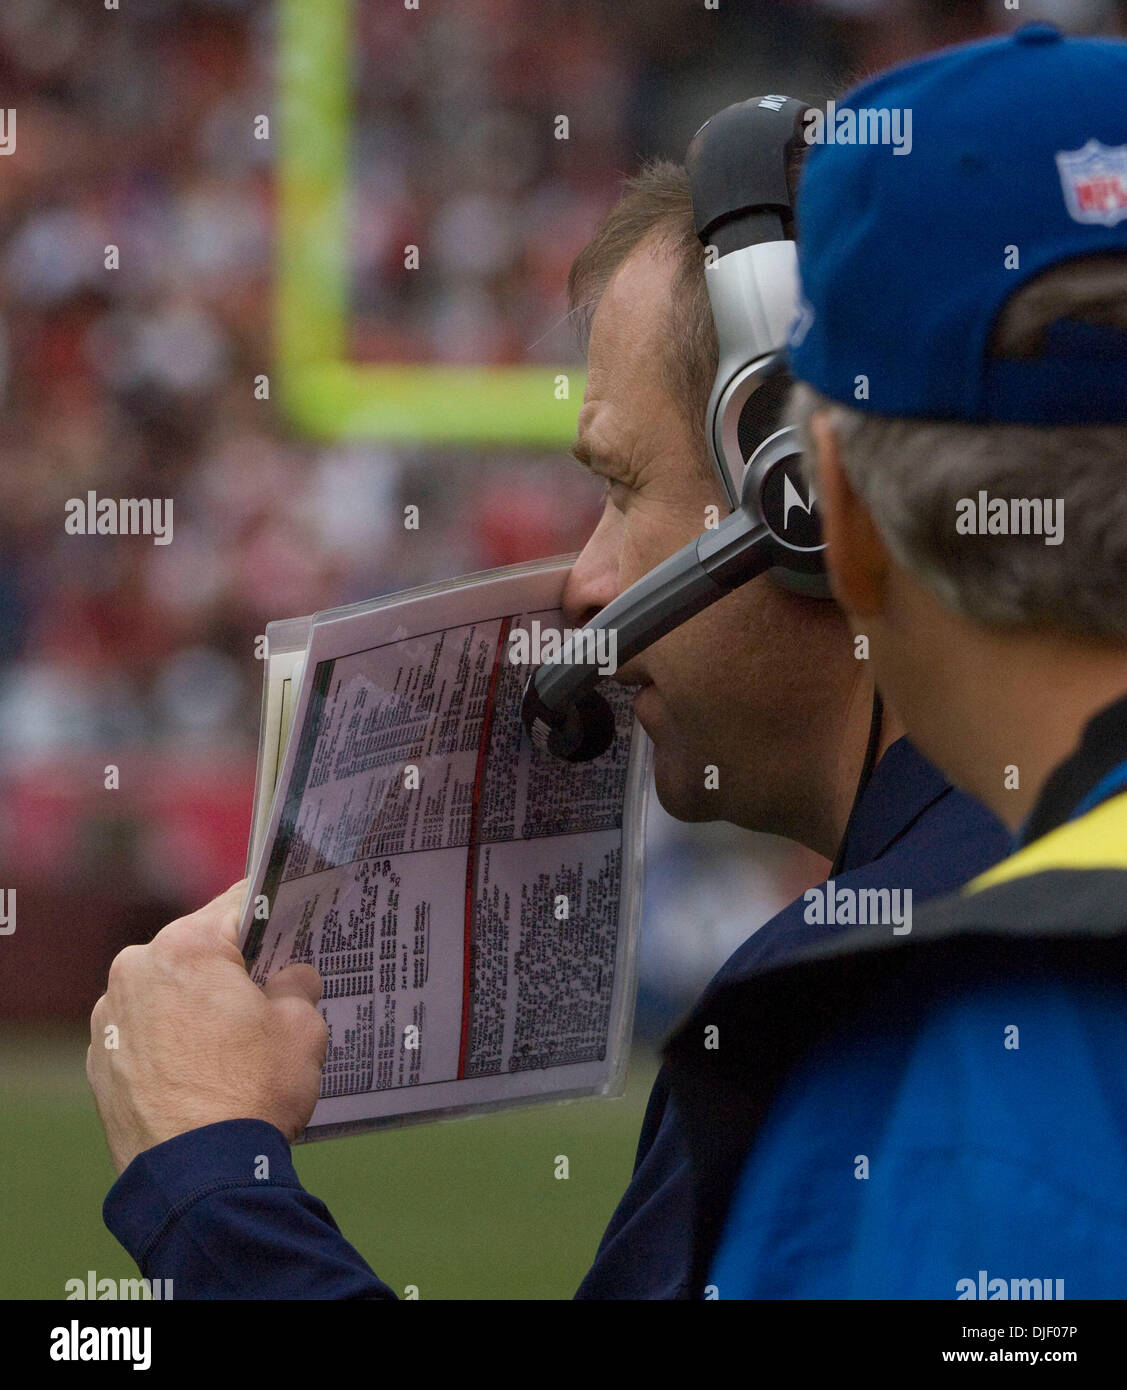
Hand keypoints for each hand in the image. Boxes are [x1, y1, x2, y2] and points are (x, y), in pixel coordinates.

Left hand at [87, 880, 327, 1173]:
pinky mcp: (100, 1065)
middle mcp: (135, 972)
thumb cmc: (253, 1091)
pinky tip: (205, 1072)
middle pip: (198, 952)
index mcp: (185, 947)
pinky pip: (146, 1035)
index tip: (294, 922)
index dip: (274, 914)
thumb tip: (293, 979)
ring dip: (199, 1007)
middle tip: (273, 990)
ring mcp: (110, 1020)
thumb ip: (298, 985)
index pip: (239, 908)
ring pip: (169, 994)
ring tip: (237, 1043)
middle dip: (234, 968)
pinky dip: (173, 1043)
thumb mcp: (302, 1027)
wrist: (200, 1178)